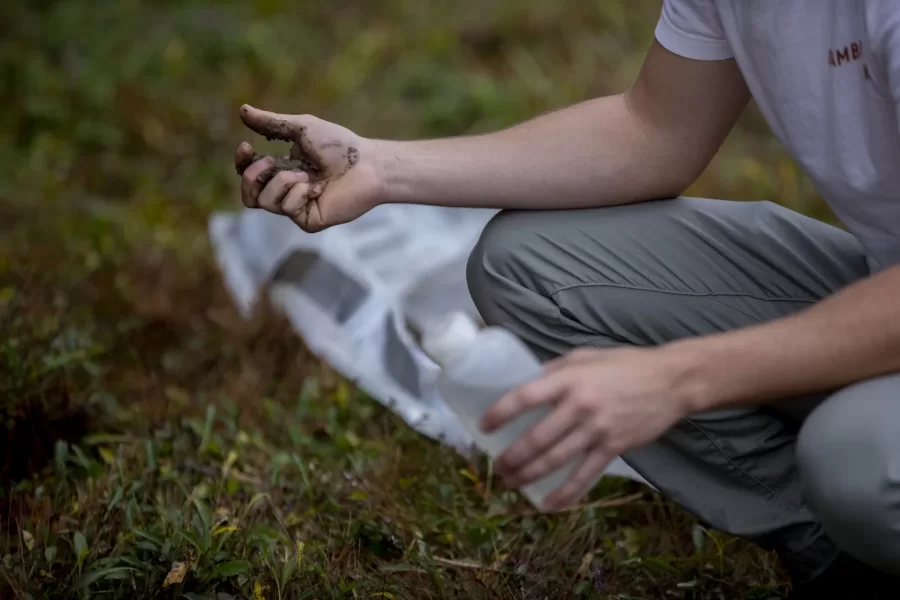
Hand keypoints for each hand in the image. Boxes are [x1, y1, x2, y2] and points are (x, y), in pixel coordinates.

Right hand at [234, 105, 385, 231]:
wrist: (366, 164)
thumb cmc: (339, 145)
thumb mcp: (301, 128)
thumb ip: (272, 123)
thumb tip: (242, 110)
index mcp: (283, 170)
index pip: (249, 174)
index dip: (242, 163)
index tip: (246, 147)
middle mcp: (287, 191)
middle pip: (249, 195)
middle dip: (252, 176)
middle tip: (270, 162)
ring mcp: (297, 207)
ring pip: (265, 202)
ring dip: (281, 182)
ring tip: (305, 174)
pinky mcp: (308, 220)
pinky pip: (287, 208)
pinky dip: (299, 193)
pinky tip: (317, 187)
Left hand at [481, 347, 696, 510]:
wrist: (671, 381)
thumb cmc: (625, 364)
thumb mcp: (585, 356)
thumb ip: (554, 370)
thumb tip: (525, 382)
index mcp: (568, 379)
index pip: (524, 397)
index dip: (500, 413)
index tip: (484, 425)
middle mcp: (579, 405)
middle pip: (536, 438)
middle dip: (512, 457)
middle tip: (497, 467)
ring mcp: (597, 429)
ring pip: (555, 460)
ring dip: (529, 476)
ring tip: (511, 484)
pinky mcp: (613, 447)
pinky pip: (585, 476)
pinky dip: (566, 493)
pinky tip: (549, 504)